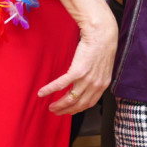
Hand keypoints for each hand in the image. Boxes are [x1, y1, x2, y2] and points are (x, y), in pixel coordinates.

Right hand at [38, 0, 117, 114]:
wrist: (102, 34)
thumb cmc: (102, 45)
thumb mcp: (103, 65)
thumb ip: (97, 76)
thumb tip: (89, 80)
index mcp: (103, 84)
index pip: (89, 103)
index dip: (78, 109)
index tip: (69, 111)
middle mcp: (95, 85)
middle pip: (79, 104)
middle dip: (67, 111)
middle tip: (56, 112)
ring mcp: (86, 79)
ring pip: (70, 99)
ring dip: (59, 105)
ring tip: (50, 107)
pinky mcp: (77, 71)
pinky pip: (61, 84)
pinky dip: (50, 90)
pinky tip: (42, 93)